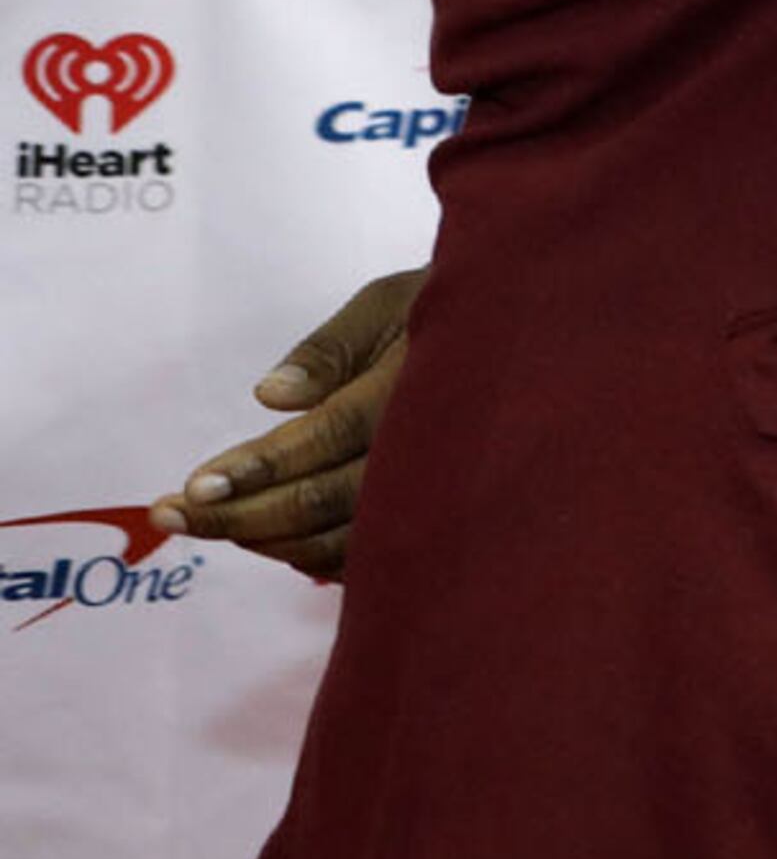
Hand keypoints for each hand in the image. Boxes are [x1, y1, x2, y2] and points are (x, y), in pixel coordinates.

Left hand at [151, 268, 421, 577]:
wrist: (525, 341)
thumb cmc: (444, 312)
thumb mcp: (392, 303)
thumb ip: (331, 348)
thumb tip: (269, 397)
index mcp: (417, 386)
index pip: (330, 435)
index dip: (262, 464)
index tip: (194, 486)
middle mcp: (430, 448)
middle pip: (323, 500)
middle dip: (239, 515)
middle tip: (169, 515)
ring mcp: (436, 492)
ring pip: (339, 539)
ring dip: (266, 539)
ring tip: (211, 523)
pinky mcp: (434, 517)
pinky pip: (365, 555)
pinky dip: (310, 555)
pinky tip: (271, 540)